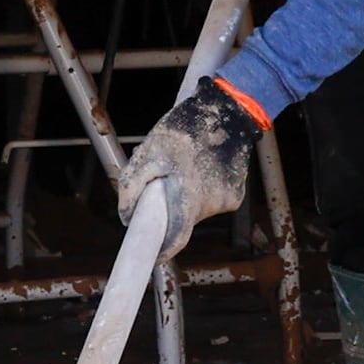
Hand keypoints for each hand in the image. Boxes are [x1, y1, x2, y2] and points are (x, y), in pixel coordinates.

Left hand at [132, 82, 259, 242]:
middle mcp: (213, 203)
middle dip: (172, 208)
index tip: (151, 254)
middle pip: (185, 220)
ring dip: (187, 196)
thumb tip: (126, 216)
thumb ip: (132, 186)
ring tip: (186, 167)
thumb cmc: (187, 127)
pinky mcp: (236, 193)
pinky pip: (212, 199)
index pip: (176, 240)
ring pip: (198, 209)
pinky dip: (203, 188)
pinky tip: (203, 165)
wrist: (228, 109)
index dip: (161, 249)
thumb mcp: (149, 150)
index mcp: (191, 197)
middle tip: (165, 184)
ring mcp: (228, 199)